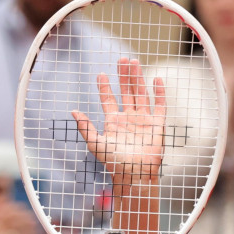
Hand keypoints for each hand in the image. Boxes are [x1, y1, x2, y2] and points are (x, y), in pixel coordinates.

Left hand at [72, 58, 165, 188]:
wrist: (135, 174)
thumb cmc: (114, 162)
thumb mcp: (96, 144)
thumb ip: (85, 128)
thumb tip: (73, 111)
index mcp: (114, 122)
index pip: (108, 100)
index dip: (105, 87)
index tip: (100, 74)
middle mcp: (128, 118)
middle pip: (126, 91)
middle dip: (123, 75)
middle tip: (121, 59)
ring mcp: (143, 120)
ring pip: (141, 93)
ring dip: (138, 78)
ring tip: (134, 62)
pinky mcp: (157, 124)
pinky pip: (159, 105)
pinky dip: (159, 93)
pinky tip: (156, 80)